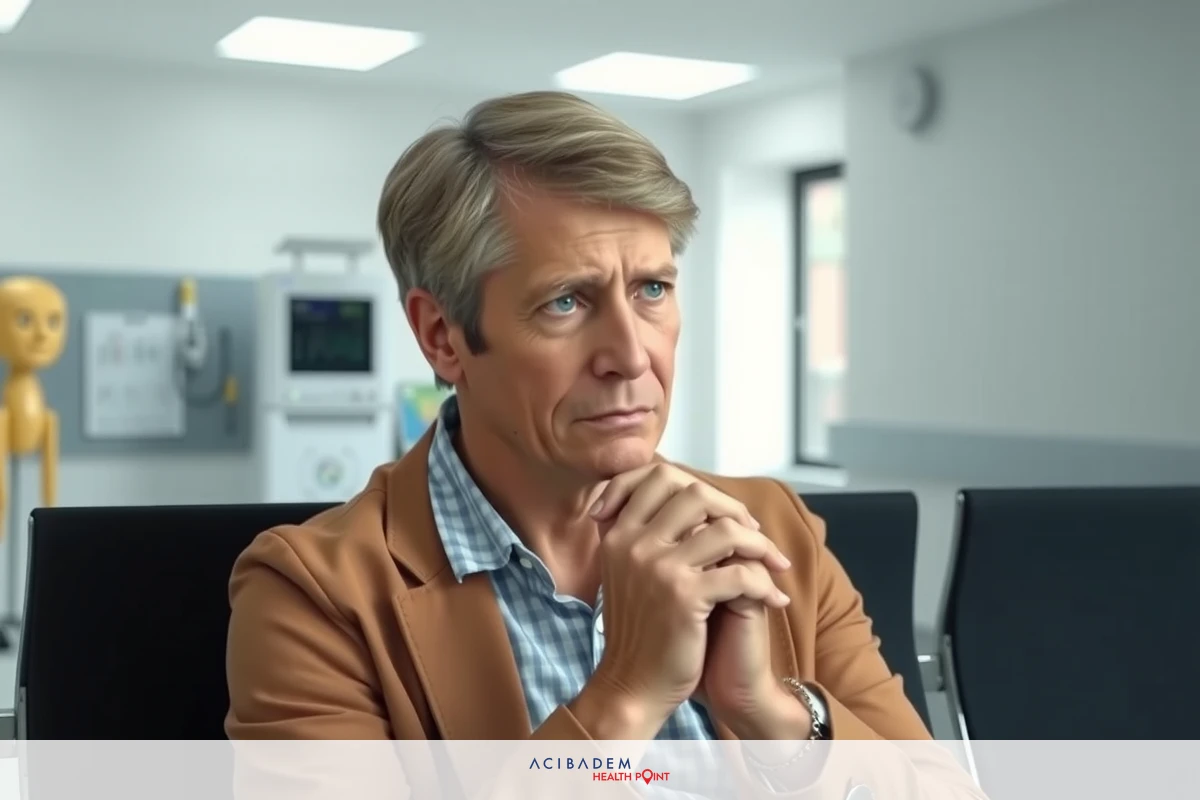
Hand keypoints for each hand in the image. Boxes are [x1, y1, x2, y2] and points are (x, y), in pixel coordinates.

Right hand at [573, 464, 791, 738]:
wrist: (631, 685)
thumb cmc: (639, 631)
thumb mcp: (628, 572)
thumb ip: (647, 533)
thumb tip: (688, 498)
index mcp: (618, 533)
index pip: (658, 477)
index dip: (699, 487)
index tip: (723, 514)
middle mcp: (633, 543)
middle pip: (694, 492)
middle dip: (733, 509)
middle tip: (754, 534)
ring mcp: (657, 567)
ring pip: (725, 528)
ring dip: (759, 545)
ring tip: (773, 564)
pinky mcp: (683, 596)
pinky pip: (740, 573)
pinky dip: (765, 584)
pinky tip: (774, 599)